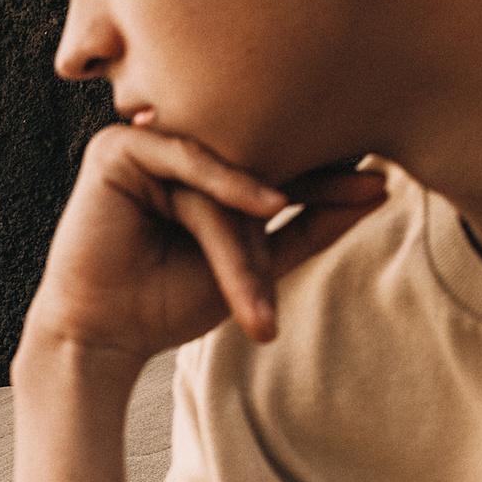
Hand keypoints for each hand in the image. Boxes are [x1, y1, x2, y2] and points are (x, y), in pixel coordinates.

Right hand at [19, 121, 388, 382]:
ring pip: (220, 167)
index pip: (270, 162)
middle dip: (311, 178)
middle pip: (252, 157)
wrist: (101, 338)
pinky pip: (183, 158)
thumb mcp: (253, 265)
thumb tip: (379, 189)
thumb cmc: (167, 305)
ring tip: (300, 233)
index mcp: (200, 168)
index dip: (325, 175)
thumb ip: (308, 227)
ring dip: (257, 210)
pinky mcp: (115, 150)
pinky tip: (269, 204)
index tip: (380, 183)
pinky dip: (226, 181)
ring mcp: (144, 144)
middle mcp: (173, 147)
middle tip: (370, 184)